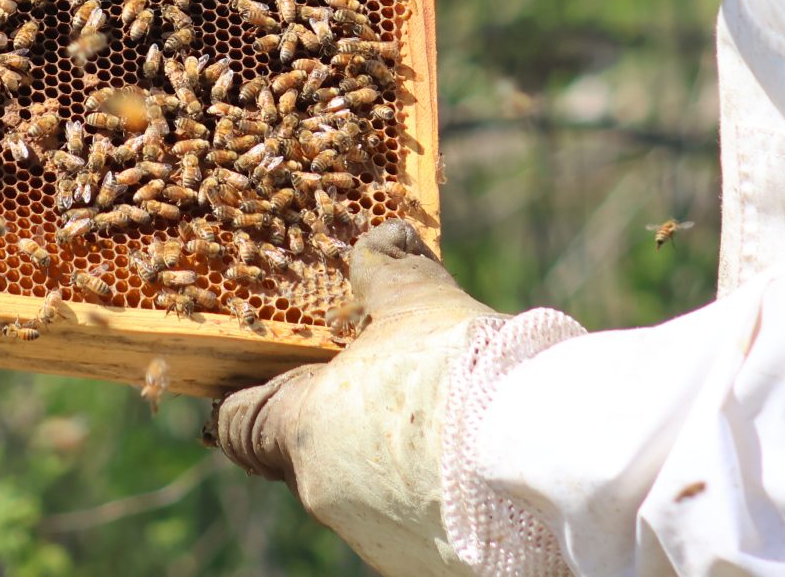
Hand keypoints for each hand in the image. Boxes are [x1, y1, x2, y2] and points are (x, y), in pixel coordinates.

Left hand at [211, 222, 497, 576]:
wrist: (545, 453)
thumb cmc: (465, 369)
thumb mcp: (416, 299)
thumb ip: (385, 270)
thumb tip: (381, 239)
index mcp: (304, 430)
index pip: (239, 424)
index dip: (250, 396)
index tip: (274, 377)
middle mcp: (326, 494)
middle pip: (310, 452)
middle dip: (344, 416)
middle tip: (391, 381)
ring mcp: (375, 537)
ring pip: (366, 488)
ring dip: (391, 456)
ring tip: (449, 420)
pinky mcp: (425, 566)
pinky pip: (414, 522)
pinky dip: (433, 495)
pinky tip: (474, 465)